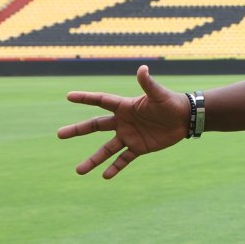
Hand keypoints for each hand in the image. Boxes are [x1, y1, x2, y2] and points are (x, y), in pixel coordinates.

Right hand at [57, 65, 189, 178]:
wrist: (185, 118)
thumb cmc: (171, 103)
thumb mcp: (158, 94)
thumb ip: (148, 84)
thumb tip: (142, 69)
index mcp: (125, 107)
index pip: (101, 101)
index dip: (86, 98)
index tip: (69, 96)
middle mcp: (123, 122)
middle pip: (95, 126)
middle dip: (77, 130)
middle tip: (59, 134)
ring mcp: (129, 135)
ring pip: (106, 149)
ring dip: (93, 159)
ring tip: (79, 171)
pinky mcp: (139, 147)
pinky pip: (124, 159)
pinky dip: (115, 168)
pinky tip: (105, 176)